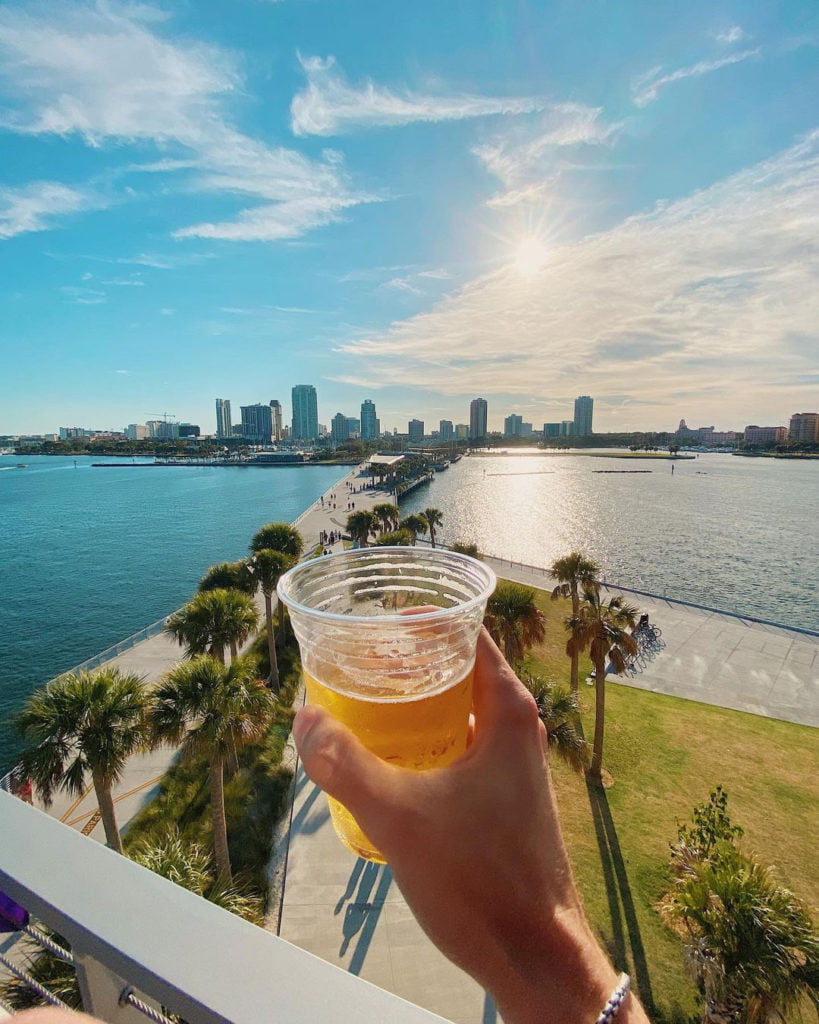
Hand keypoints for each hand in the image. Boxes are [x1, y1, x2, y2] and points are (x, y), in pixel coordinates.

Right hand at [293, 629, 648, 1023]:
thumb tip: (304, 718)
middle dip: (406, 662)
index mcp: (507, 711)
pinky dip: (424, 742)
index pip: (466, 633)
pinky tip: (386, 763)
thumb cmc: (480, 881)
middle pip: (457, 670)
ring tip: (359, 707)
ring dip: (413, 706)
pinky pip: (459, 748)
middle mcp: (516, 728)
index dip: (420, 620)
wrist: (536, 955)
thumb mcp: (398, 817)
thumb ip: (345, 765)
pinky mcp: (503, 797)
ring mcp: (512, 764)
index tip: (373, 622)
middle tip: (354, 663)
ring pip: (458, 712)